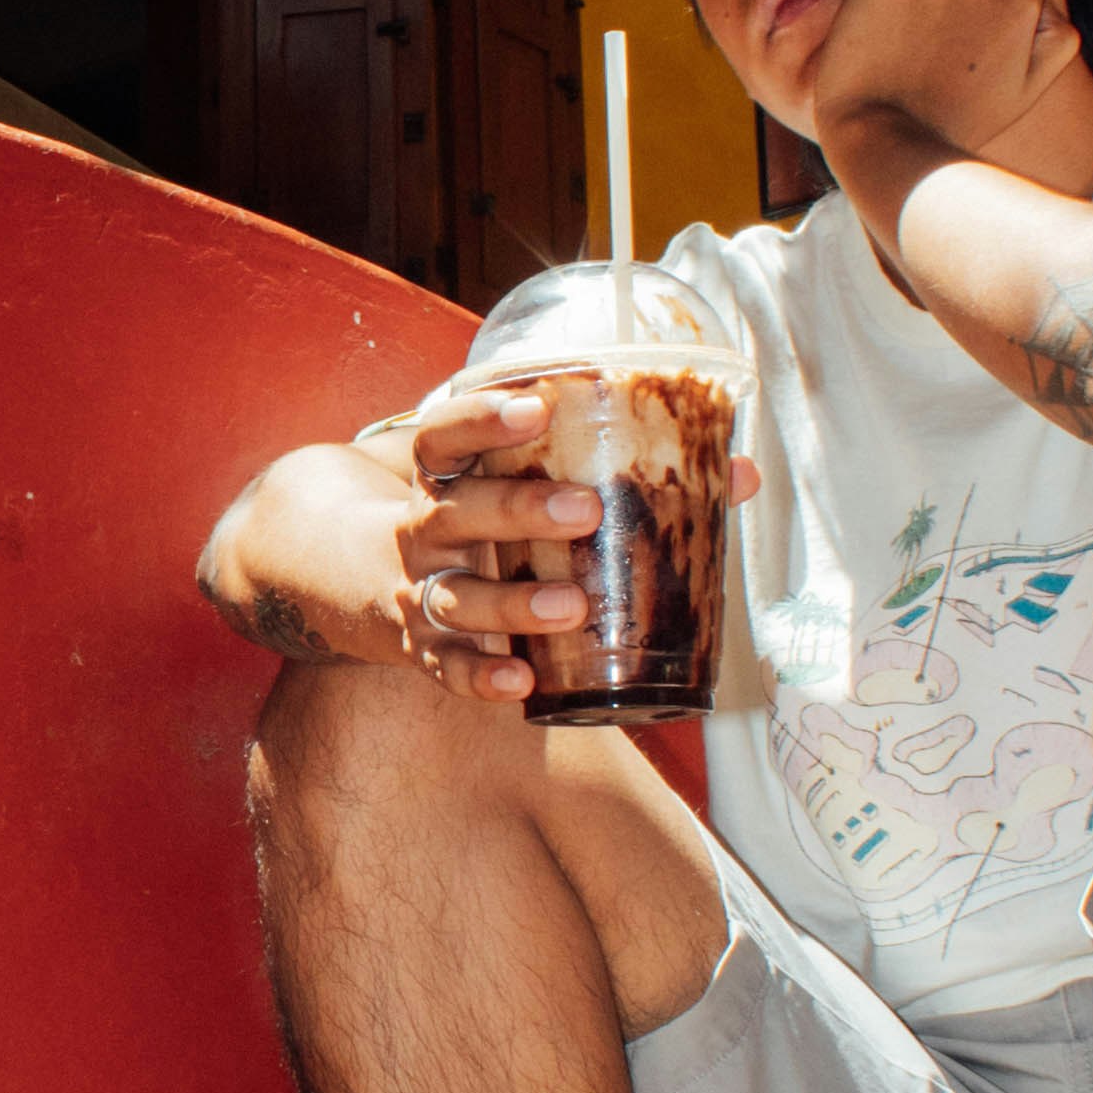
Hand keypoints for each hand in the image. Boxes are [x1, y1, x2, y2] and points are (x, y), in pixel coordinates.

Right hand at [385, 394, 757, 700]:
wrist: (354, 575)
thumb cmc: (466, 516)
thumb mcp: (504, 477)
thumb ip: (604, 468)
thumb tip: (738, 472)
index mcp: (440, 475)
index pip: (445, 434)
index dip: (483, 418)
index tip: (534, 406)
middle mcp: (422, 528)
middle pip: (459, 512)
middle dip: (521, 510)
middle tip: (586, 509)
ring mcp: (415, 591)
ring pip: (457, 597)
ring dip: (512, 604)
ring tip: (572, 607)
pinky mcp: (419, 648)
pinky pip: (447, 668)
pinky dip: (481, 679)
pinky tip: (522, 686)